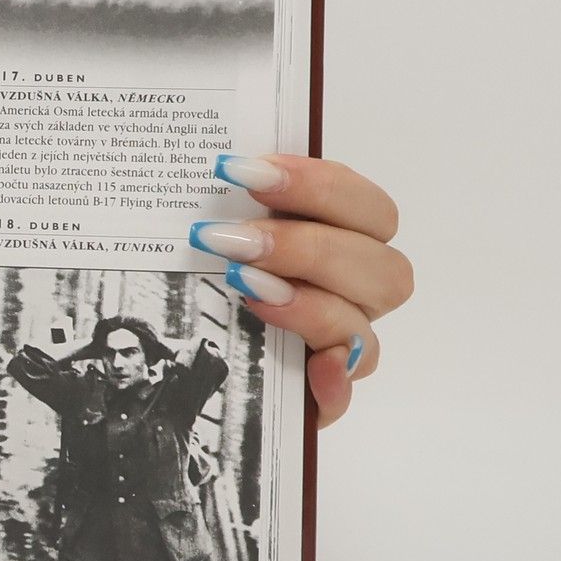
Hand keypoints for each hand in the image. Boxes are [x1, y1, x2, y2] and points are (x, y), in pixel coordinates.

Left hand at [191, 155, 413, 428]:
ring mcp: (340, 347)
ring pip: (362, 327)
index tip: (243, 171)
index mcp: (344, 241)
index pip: (366, 207)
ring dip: (307, 304)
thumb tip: (222, 163)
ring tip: (242, 287)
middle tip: (229, 239)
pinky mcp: (316, 396)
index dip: (316, 184)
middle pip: (380, 267)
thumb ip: (232, 197)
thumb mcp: (217, 225)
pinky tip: (314, 371)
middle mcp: (355, 293)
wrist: (179, 354)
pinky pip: (340, 397)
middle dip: (305, 246)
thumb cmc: (207, 267)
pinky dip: (333, 384)